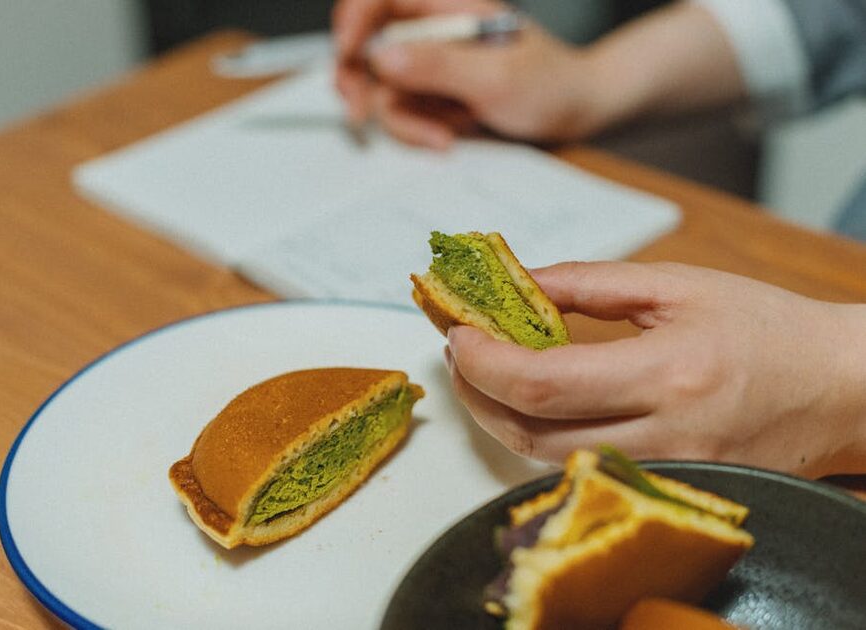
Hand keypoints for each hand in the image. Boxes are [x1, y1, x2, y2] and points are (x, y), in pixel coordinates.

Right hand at [332, 0, 605, 147]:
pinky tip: (450, 133)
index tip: (347, 54)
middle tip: (362, 115)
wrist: (574, 111)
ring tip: (447, 132)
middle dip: (361, 82)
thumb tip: (381, 57)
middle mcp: (430, 30)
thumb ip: (439, 66)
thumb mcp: (495, 77)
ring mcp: (429, 63)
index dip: (352, 21)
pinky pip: (403, 111)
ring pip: (382, 88)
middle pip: (365, 44)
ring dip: (406, 119)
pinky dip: (419, 130)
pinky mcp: (432, 93)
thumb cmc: (549, 84)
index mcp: (446, 5)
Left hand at [445, 261, 865, 477]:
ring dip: (501, 418)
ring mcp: (667, 473)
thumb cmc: (767, 328)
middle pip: (533, 434)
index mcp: (668, 373)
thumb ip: (589, 285)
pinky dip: (543, 438)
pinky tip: (535, 405)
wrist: (840, 388)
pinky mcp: (668, 489)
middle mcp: (666, 436)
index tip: (457, 333)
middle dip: (476, 393)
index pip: (544, 385)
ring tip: (486, 373)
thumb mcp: (678, 286)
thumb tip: (519, 282)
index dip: (484, 362)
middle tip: (461, 351)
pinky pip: (582, 471)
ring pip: (549, 461)